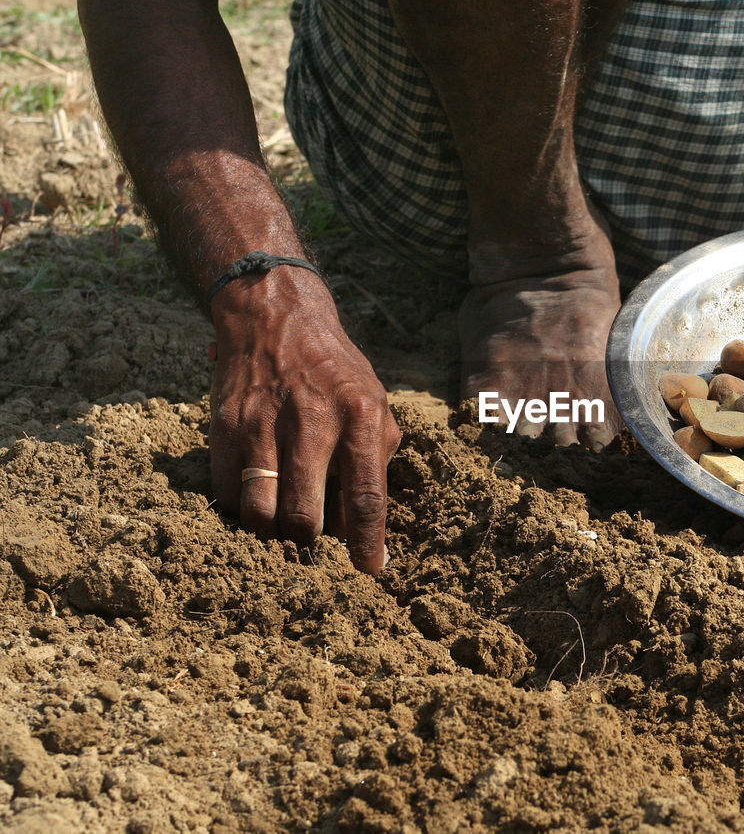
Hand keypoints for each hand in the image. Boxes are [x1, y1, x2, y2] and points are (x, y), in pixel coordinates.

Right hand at [207, 268, 400, 572]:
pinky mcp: (223, 427)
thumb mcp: (374, 404)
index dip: (367, 545)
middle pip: (304, 517)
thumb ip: (375, 462)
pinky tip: (255, 500)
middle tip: (315, 551)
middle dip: (310, 547)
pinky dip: (240, 511)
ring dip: (271, 535)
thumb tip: (367, 531)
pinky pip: (226, 494)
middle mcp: (311, 421)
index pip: (365, 497)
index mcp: (360, 416)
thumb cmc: (335, 372)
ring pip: (259, 514)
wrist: (274, 316)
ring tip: (283, 529)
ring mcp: (262, 424)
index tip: (369, 572)